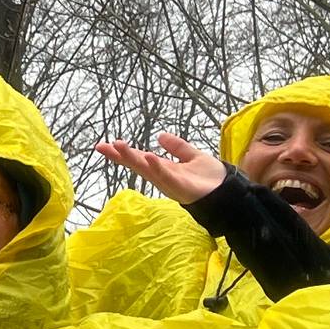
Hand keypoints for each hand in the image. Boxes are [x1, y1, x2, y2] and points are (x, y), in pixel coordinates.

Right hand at [97, 133, 227, 202]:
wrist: (227, 192)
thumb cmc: (210, 178)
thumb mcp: (192, 156)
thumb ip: (177, 147)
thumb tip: (160, 136)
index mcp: (163, 168)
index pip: (139, 158)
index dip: (123, 152)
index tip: (105, 145)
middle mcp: (162, 176)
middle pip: (137, 164)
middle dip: (120, 156)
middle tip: (102, 146)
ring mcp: (169, 182)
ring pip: (147, 169)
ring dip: (132, 158)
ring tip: (118, 146)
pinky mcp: (179, 187)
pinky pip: (166, 175)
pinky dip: (157, 167)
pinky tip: (148, 156)